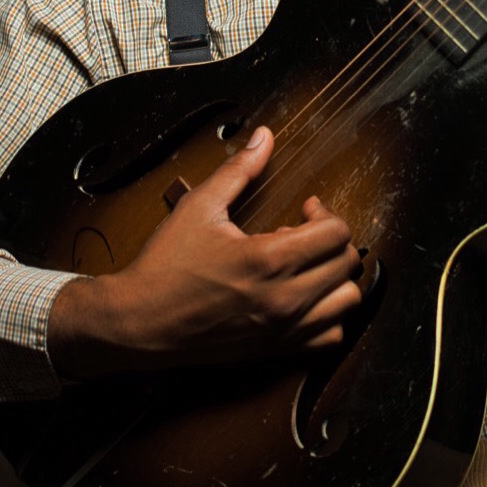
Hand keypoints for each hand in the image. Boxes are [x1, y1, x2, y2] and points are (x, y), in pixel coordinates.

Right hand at [47, 127, 363, 379]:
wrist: (137, 323)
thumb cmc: (164, 268)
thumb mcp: (199, 207)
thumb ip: (239, 170)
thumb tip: (264, 138)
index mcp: (268, 261)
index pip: (336, 233)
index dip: (326, 213)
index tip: (306, 210)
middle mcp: (283, 299)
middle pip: (348, 264)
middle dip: (333, 241)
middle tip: (304, 235)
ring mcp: (282, 329)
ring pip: (347, 302)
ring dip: (336, 277)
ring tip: (308, 266)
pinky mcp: (275, 349)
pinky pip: (329, 337)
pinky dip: (329, 314)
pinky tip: (305, 297)